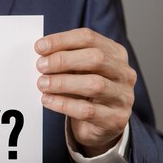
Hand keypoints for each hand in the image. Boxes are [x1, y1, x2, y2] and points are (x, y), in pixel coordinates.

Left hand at [35, 28, 136, 156]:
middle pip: (96, 58)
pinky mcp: (115, 119)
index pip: (89, 38)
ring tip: (42, 84)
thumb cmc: (87, 92)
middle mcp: (123, 72)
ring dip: (62, 82)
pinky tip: (47, 100)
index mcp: (115, 53)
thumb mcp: (79, 70)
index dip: (62, 40)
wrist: (102, 124)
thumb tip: (41, 51)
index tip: (40, 47)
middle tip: (41, 66)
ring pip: (94, 84)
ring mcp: (122, 96)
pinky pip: (87, 110)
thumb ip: (66, 59)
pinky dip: (63, 104)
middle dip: (63, 60)